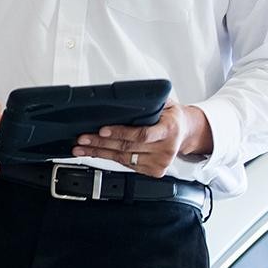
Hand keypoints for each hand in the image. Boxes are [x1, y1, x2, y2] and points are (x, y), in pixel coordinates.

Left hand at [72, 104, 212, 174]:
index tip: (102, 130)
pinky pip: (126, 165)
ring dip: (99, 152)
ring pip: (123, 158)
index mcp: (170, 129)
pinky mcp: (154, 172)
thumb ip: (149, 102)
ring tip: (81, 148)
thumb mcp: (165, 103)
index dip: (121, 133)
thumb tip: (126, 96)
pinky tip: (94, 154)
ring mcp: (160, 163)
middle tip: (82, 138)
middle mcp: (166, 149)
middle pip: (128, 147)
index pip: (143, 134)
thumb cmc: (171, 115)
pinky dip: (108, 158)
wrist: (186, 133)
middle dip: (101, 143)